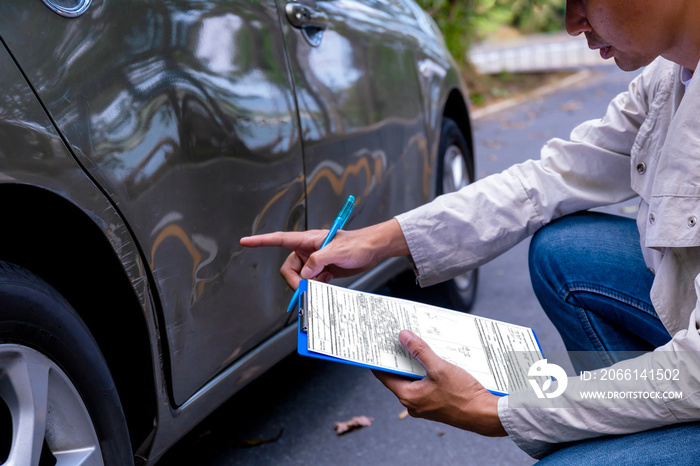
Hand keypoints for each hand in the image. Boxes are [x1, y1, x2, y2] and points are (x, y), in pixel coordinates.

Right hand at [240, 219, 408, 289]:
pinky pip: (311, 282)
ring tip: (325, 282)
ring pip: (300, 277)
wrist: (373, 250)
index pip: (279, 239)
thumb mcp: (338, 251)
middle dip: (297, 281)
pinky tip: (328, 281)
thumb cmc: (358, 244)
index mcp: (308, 240)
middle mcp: (308, 249)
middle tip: (309, 288)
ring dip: (309, 284)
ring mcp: (315, 260)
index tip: (245, 242)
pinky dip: (317, 286)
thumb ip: (318, 262)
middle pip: (289, 268)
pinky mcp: (322, 270)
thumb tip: (305, 275)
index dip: (261, 241)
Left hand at [373, 330, 506, 436]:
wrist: (485, 415)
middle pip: (399, 376)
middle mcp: (413, 403)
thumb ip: (420, 351)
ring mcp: (425, 405)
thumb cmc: (463, 396)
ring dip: (415, 364)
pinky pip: (425, 385)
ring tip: (418, 346)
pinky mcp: (436, 404)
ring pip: (414, 380)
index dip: (380, 359)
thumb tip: (404, 337)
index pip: (384, 375)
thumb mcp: (439, 368)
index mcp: (408, 396)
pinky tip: (434, 360)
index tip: (379, 345)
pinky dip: (426, 372)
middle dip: (400, 358)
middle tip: (399, 340)